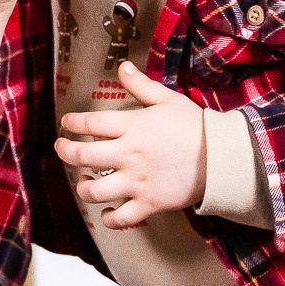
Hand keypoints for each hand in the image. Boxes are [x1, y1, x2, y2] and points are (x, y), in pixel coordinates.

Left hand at [56, 63, 207, 228]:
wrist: (222, 157)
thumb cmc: (195, 126)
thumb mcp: (168, 99)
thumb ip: (141, 85)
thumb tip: (122, 67)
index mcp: (133, 127)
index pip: (90, 123)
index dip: (72, 122)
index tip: (66, 123)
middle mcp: (129, 154)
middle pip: (82, 156)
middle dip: (65, 152)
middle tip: (62, 148)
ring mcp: (137, 181)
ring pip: (95, 190)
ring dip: (83, 187)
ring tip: (83, 182)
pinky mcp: (149, 203)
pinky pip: (121, 218)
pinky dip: (109, 218)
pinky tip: (106, 211)